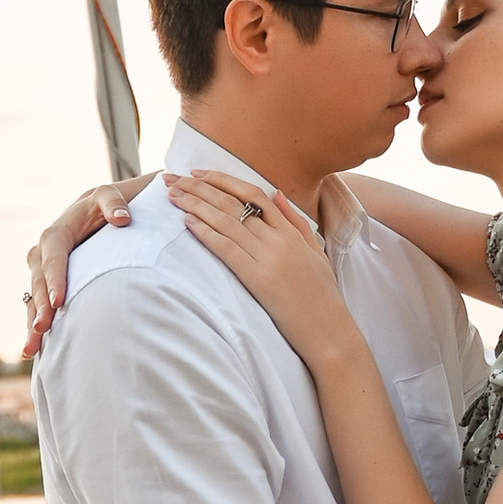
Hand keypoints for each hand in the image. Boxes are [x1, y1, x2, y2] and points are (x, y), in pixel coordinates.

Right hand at [23, 173, 153, 358]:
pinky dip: (35, 326)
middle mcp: (46, 250)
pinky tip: (32, 351)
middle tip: (43, 328)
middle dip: (41, 305)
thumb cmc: (113, 205)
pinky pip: (38, 305)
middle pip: (39, 280)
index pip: (53, 254)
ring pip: (34, 296)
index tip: (59, 301)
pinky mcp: (49, 284)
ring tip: (31, 348)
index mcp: (59, 230)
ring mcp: (45, 269)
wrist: (108, 212)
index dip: (55, 277)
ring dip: (32, 321)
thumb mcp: (112, 196)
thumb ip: (114, 204)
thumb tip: (122, 219)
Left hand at [164, 172, 353, 364]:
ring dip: (195, 205)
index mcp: (291, 232)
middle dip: (199, 187)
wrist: (330, 330)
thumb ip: (295, 222)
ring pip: (226, 221)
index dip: (223, 180)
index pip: (253, 194)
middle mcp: (279, 239)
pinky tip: (187, 222)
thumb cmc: (323, 297)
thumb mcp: (315, 252)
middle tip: (173, 178)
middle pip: (233, 202)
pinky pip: (227, 249)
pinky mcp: (258, 279)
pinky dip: (205, 232)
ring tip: (172, 195)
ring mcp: (269, 257)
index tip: (199, 173)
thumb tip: (277, 194)